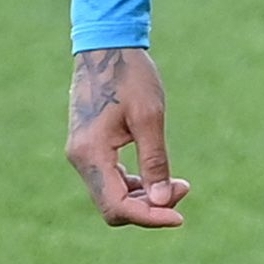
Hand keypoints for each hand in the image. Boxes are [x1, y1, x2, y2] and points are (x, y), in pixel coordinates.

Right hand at [67, 47, 192, 226]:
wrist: (107, 47)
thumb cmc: (130, 76)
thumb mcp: (150, 117)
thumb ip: (155, 161)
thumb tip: (162, 202)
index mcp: (91, 154)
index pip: (117, 206)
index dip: (149, 217)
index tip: (180, 217)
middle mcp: (80, 159)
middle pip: (113, 207)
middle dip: (150, 207)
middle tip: (184, 187)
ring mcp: (81, 154)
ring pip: (111, 196)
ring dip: (144, 197)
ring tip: (177, 182)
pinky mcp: (88, 148)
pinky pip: (109, 180)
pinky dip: (134, 184)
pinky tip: (158, 175)